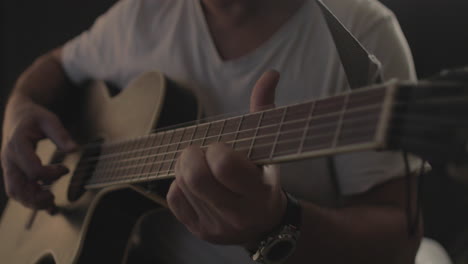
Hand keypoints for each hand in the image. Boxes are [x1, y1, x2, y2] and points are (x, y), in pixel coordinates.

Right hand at [1, 95, 76, 209]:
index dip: (51, 174)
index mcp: (17, 145)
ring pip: (15, 193)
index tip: (66, 169)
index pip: (32, 170)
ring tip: (52, 204)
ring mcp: (9, 167)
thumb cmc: (34, 116)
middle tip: (54, 197)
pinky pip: (18, 191)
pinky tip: (48, 205)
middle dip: (36, 198)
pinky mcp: (13, 171)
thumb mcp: (49, 120)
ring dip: (33, 202)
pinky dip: (31, 200)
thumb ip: (61, 134)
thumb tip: (74, 149)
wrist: (17, 114)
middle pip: (17, 188)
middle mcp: (9, 159)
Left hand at [167, 70, 286, 244]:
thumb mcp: (270, 148)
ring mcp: (216, 226)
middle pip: (196, 177)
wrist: (265, 225)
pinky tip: (197, 184)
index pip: (224, 165)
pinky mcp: (198, 230)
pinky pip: (173, 197)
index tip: (222, 148)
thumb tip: (271, 74)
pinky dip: (180, 183)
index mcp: (259, 194)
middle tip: (202, 152)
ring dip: (186, 167)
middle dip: (192, 156)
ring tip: (202, 166)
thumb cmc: (265, 178)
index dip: (217, 150)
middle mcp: (238, 215)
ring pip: (181, 185)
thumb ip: (265, 111)